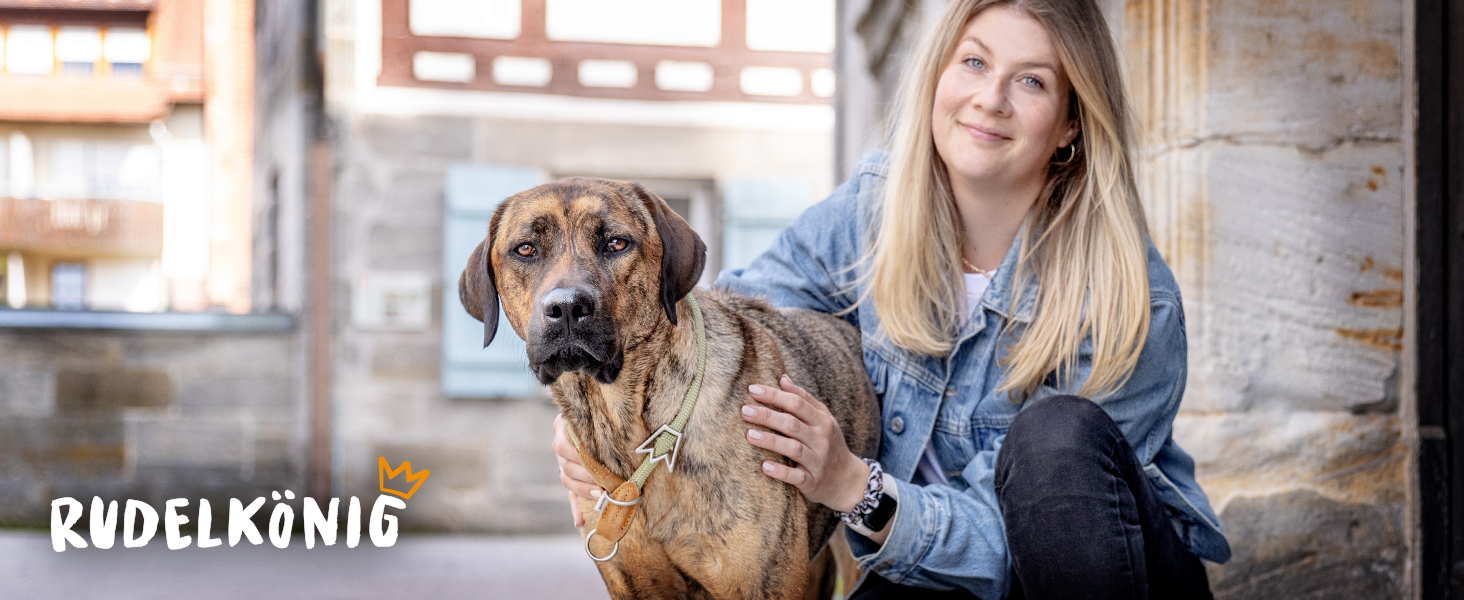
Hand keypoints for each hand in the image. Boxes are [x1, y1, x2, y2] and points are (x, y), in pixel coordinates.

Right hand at [553, 413, 599, 527]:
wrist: (599, 416)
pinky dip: (576, 510)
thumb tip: (621, 435)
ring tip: (601, 494)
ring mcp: (562, 462)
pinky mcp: (570, 479)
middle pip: (566, 465)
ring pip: (567, 480)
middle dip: (587, 475)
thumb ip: (604, 428)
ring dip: (584, 490)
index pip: (566, 446)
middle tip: (605, 482)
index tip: (598, 467)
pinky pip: (570, 497)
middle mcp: (560, 444)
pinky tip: (581, 522)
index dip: (583, 459)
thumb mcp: (600, 418)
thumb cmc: (604, 418)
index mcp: (563, 426)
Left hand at [742, 374, 869, 512]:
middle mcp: (821, 440)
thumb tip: (783, 378)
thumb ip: (804, 399)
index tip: (753, 389)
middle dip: (767, 416)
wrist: (848, 480)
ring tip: (749, 434)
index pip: (797, 404)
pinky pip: (796, 476)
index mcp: (822, 421)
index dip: (774, 395)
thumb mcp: (823, 419)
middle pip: (792, 424)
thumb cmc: (830, 443)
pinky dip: (781, 472)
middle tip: (744, 410)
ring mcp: (817, 461)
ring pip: (793, 449)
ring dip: (771, 441)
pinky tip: (764, 466)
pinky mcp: (812, 482)